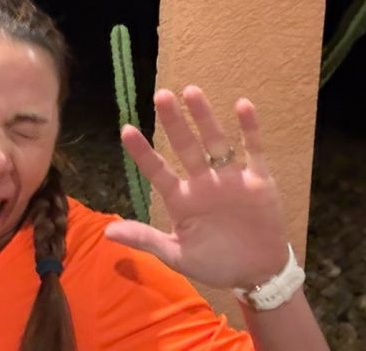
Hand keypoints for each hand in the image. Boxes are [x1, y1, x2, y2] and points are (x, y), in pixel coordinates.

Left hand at [104, 85, 289, 289]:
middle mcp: (203, 182)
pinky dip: (249, 128)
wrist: (258, 273)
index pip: (157, 170)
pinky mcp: (258, 180)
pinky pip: (253, 150)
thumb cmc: (215, 263)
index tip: (126, 130)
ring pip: (215, 142)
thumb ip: (146, 239)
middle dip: (174, 122)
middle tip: (160, 95)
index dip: (143, 152)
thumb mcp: (177, 255)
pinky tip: (243, 105)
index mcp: (181, 199)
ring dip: (205, 117)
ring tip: (192, 92)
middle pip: (185, 146)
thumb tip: (107, 233)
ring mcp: (230, 178)